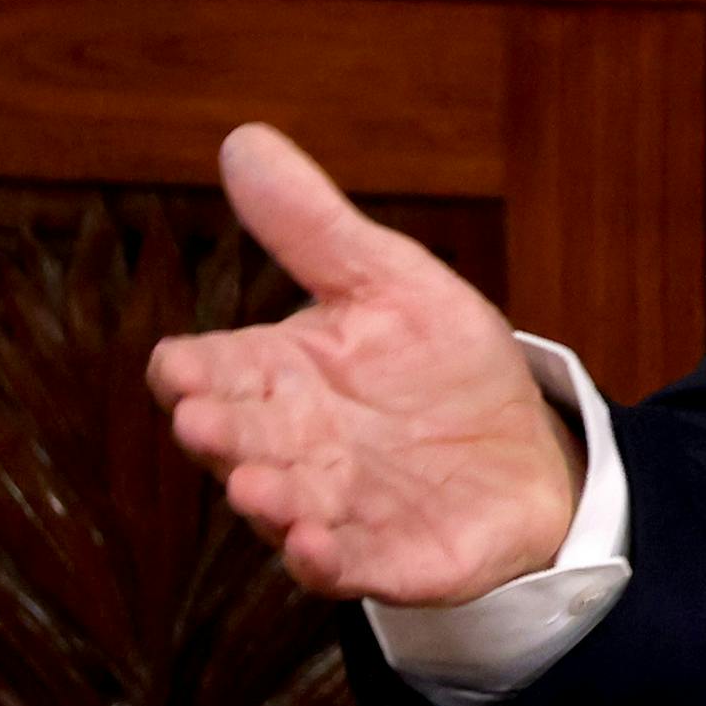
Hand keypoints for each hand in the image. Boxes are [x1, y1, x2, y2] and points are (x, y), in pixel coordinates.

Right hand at [145, 124, 582, 604]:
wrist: (523, 451)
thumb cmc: (437, 367)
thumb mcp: (389, 282)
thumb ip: (313, 227)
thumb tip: (243, 139)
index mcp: (275, 377)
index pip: (210, 371)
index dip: (192, 371)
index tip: (182, 365)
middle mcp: (288, 447)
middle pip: (238, 440)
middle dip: (223, 434)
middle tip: (203, 422)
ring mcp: (333, 508)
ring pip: (284, 507)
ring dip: (269, 502)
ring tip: (257, 490)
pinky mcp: (387, 558)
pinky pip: (350, 567)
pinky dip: (330, 562)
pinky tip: (316, 548)